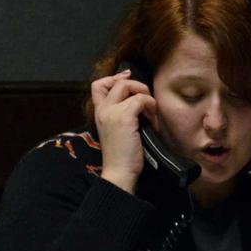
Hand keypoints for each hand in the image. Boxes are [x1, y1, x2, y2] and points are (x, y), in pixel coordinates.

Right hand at [92, 70, 156, 193]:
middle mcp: (102, 110)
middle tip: (147, 100)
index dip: (114, 79)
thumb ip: (121, 115)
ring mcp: (111, 112)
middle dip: (137, 86)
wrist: (119, 171)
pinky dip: (151, 107)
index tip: (128, 81)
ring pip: (128, 86)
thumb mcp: (117, 131)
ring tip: (150, 113)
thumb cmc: (122, 156)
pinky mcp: (124, 117)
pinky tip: (152, 122)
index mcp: (99, 113)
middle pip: (117, 82)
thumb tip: (138, 101)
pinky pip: (141, 99)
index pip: (98, 85)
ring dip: (145, 96)